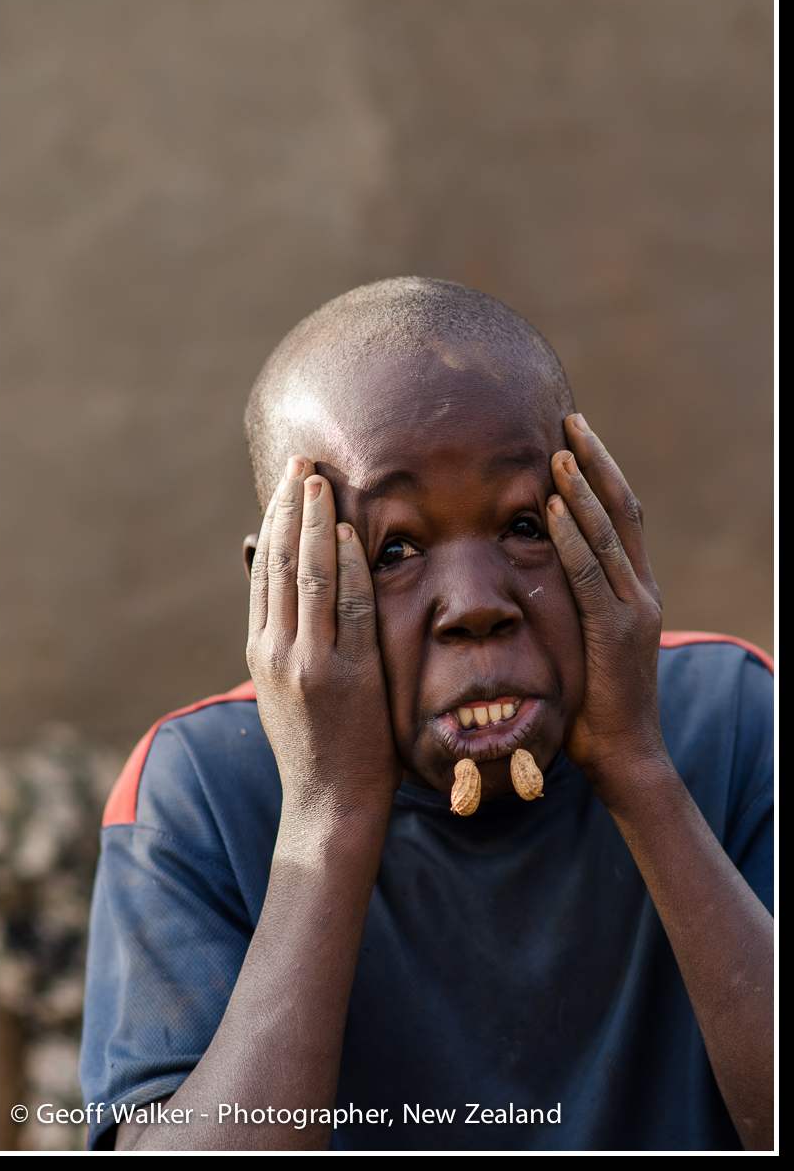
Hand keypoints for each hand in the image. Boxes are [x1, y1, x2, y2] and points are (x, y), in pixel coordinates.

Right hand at [245, 456, 401, 820]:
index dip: (276, 523)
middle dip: (291, 507)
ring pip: (309, 576)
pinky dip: (348, 565)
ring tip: (320, 480)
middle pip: (281, 563)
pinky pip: (349, 607)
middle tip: (302, 462)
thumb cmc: (313, 746)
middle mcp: (277, 650)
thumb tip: (276, 588)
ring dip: (315, 523)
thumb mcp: (281, 689)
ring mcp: (309, 662)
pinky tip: (351, 532)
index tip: (286, 485)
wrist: (328, 804)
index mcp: (260, 650)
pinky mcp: (346, 675)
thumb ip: (279, 637)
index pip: (266, 571)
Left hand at [547, 414, 666, 795]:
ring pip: (612, 532)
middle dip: (597, 462)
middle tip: (571, 421)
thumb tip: (534, 575)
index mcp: (634, 590)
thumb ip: (570, 606)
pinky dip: (574, 538)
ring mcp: (635, 608)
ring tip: (561, 449)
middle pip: (624, 509)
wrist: (625, 754)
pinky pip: (591, 574)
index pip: (621, 517)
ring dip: (585, 488)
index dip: (601, 475)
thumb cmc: (592, 703)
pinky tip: (553, 510)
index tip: (574, 439)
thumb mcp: (582, 642)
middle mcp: (641, 590)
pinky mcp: (619, 630)